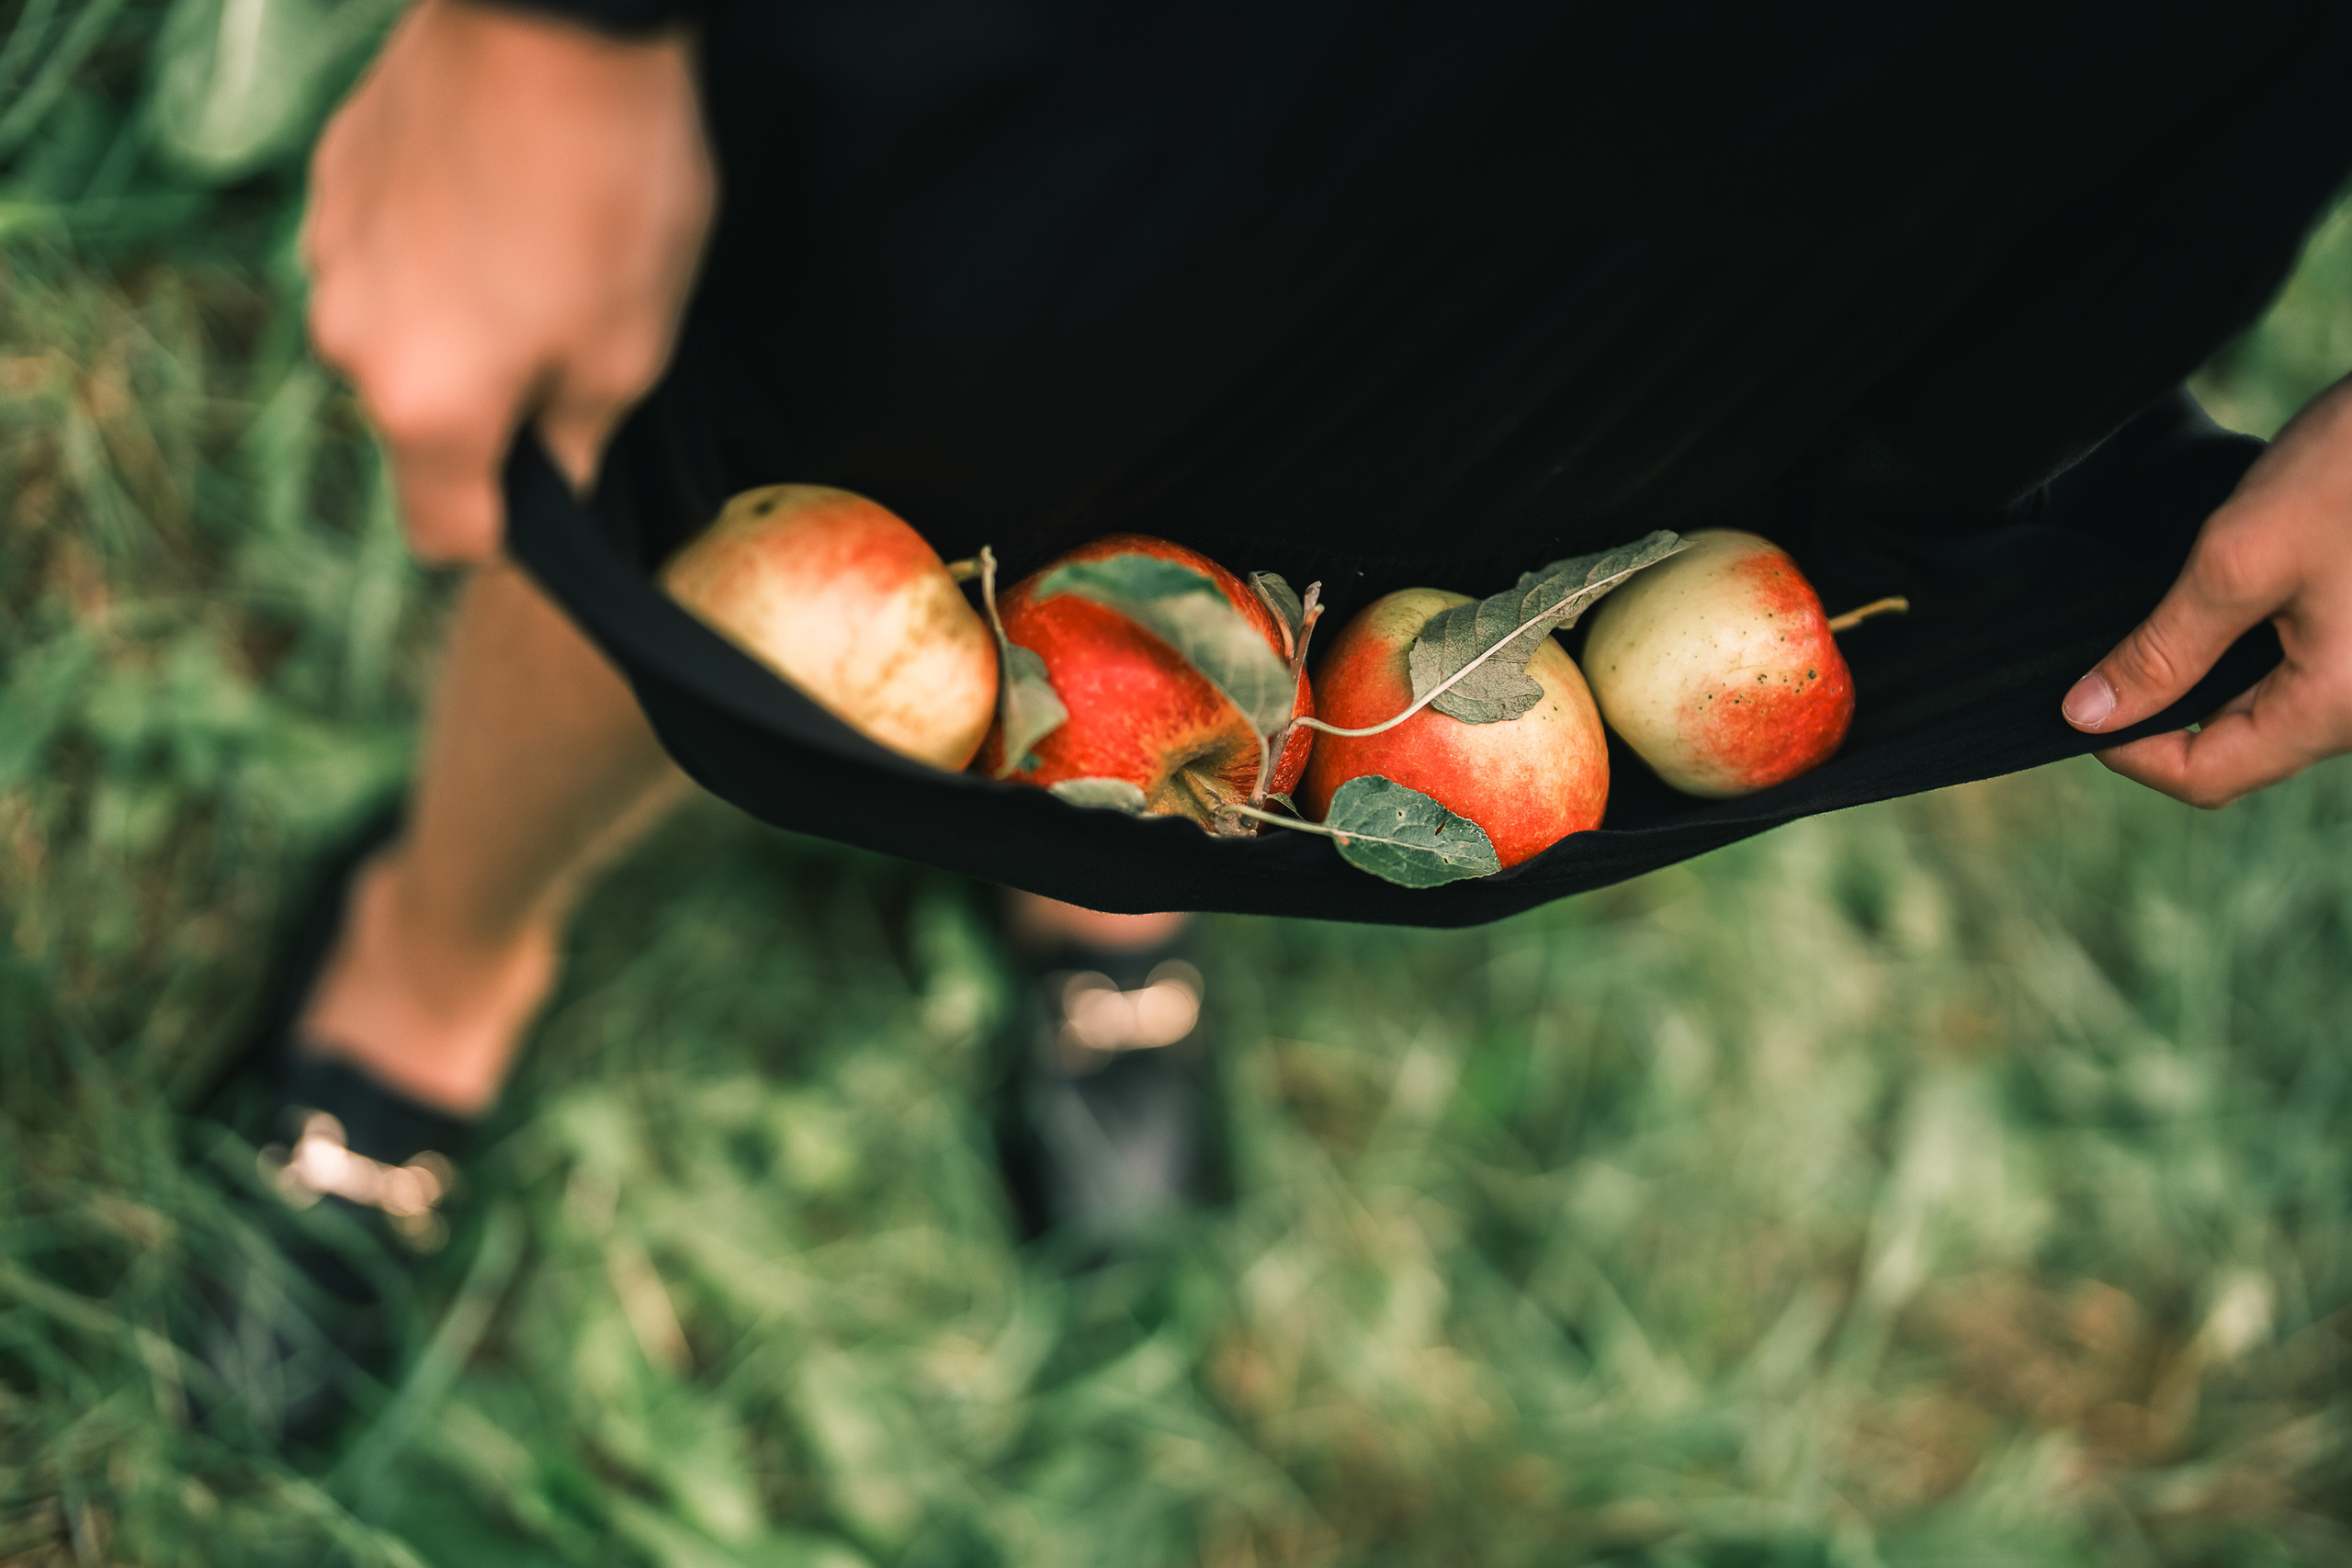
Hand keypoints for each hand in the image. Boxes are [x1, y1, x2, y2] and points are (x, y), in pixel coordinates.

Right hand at [303, 0, 714, 563]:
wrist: (553, 16)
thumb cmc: (607, 188)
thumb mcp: (631, 344)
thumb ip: (581, 437)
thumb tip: (560, 485)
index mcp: (426, 407)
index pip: (447, 534)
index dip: (512, 532)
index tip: (559, 493)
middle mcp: (351, 343)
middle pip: (425, 429)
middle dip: (495, 412)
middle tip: (579, 342)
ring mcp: (329, 254)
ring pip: (402, 338)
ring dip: (464, 326)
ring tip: (544, 254)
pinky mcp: (335, 181)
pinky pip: (388, 257)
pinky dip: (439, 253)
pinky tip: (502, 196)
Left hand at [2063, 372, 2351, 806]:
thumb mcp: (2239, 558)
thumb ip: (2164, 649)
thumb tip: (2088, 713)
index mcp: (2337, 706)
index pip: (2208, 777)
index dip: (2129, 751)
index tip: (2080, 701)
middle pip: (2237, 746)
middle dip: (2166, 709)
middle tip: (2115, 648)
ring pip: (2266, 708)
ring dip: (2206, 676)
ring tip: (2173, 615)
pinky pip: (2299, 670)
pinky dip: (2248, 649)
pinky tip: (2226, 599)